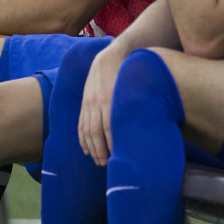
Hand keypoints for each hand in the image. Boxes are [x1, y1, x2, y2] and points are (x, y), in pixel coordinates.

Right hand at [77, 45, 128, 165]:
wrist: (108, 58)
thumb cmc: (127, 74)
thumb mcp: (131, 87)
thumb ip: (134, 105)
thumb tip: (144, 126)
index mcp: (110, 98)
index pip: (110, 128)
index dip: (112, 145)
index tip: (118, 158)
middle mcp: (97, 102)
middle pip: (96, 133)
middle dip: (101, 151)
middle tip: (107, 165)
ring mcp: (88, 103)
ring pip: (87, 131)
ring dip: (92, 149)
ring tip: (98, 161)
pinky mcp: (84, 103)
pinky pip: (80, 124)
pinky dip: (82, 139)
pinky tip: (86, 150)